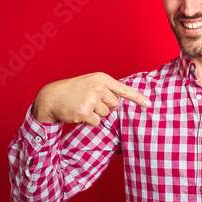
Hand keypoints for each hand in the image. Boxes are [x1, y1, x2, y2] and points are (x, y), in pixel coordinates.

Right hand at [32, 72, 150, 126]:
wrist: (52, 97)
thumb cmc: (74, 90)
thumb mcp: (91, 83)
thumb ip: (106, 89)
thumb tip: (121, 101)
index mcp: (101, 78)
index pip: (124, 90)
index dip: (138, 98)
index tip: (149, 104)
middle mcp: (98, 87)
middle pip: (115, 105)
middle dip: (105, 107)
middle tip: (90, 101)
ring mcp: (91, 99)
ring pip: (106, 114)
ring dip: (96, 114)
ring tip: (83, 105)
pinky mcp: (85, 112)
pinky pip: (97, 122)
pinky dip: (90, 121)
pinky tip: (79, 113)